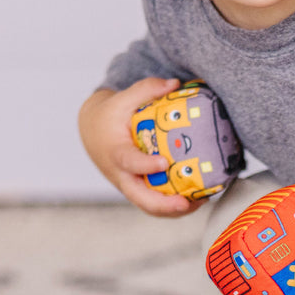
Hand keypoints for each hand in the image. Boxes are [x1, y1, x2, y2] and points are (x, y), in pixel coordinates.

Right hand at [78, 77, 197, 216]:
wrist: (94, 130)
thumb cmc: (110, 115)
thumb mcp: (122, 98)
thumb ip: (147, 89)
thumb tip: (175, 83)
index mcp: (115, 152)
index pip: (128, 162)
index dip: (144, 165)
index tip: (163, 163)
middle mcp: (121, 174)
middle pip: (139, 197)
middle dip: (163, 205)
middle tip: (186, 203)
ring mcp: (130, 184)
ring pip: (149, 205)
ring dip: (174, 210)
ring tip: (200, 202)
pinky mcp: (139, 188)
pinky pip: (156, 202)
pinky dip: (175, 205)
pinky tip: (199, 198)